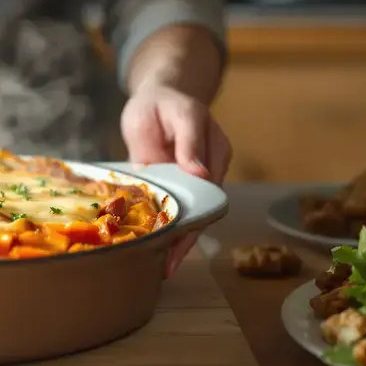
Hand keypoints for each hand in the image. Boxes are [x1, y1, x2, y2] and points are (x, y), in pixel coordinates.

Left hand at [120, 81, 231, 276]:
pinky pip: (167, 209)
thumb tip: (202, 174)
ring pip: (186, 215)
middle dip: (185, 242)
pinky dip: (161, 227)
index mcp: (215, 154)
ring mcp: (188, 181)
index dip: (196, 222)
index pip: (209, 195)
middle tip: (168, 267)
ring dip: (174, 241)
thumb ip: (190, 141)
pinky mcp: (170, 185)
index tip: (180, 244)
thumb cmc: (166, 102)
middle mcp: (207, 172)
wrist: (156, 97)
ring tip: (161, 268)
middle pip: (200, 212)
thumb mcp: (181, 114)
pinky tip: (150, 248)